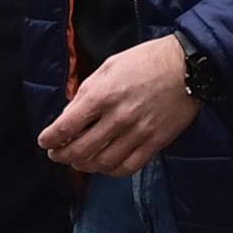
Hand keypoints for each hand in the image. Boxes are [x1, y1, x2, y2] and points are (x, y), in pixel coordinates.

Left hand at [36, 35, 198, 175]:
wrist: (187, 67)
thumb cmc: (145, 61)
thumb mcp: (108, 66)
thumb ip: (87, 91)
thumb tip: (70, 114)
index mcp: (101, 94)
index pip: (66, 126)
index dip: (50, 139)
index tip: (44, 142)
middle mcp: (116, 117)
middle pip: (80, 150)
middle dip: (63, 156)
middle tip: (57, 155)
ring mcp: (137, 133)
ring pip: (102, 163)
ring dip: (85, 166)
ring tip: (79, 161)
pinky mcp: (155, 143)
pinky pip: (128, 167)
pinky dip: (111, 171)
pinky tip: (105, 165)